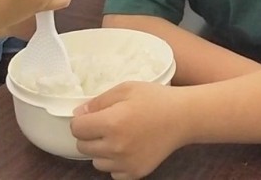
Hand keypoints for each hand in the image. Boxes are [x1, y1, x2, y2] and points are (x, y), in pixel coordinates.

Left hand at [71, 81, 186, 179]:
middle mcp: (116, 146)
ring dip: (101, 151)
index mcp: (112, 122)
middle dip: (89, 135)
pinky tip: (127, 149)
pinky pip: (113, 173)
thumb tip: (78, 114)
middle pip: (82, 147)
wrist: (184, 117)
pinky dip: (115, 163)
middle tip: (106, 125)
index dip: (81, 120)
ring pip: (96, 162)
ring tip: (118, 137)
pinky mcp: (136, 173)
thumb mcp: (126, 89)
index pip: (77, 128)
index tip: (91, 116)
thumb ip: (99, 101)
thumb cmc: (155, 99)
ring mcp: (126, 163)